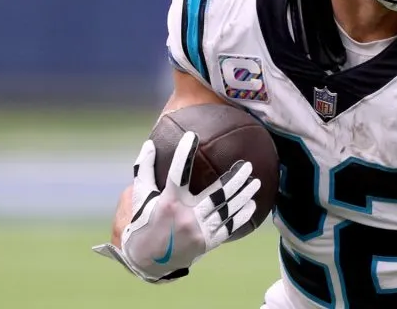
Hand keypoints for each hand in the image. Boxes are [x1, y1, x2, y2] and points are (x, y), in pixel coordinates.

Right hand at [92, 131, 260, 282]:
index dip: (185, 153)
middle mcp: (185, 217)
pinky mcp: (207, 243)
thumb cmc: (144, 222)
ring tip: (255, 181)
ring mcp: (198, 231)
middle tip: (247, 165)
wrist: (148, 260)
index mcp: (169, 203)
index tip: (192, 136)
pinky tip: (251, 205)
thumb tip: (149, 143)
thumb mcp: (140, 197)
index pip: (178, 173)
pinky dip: (242, 215)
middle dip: (235, 178)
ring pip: (228, 210)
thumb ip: (145, 170)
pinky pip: (229, 227)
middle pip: (217, 194)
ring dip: (244, 194)